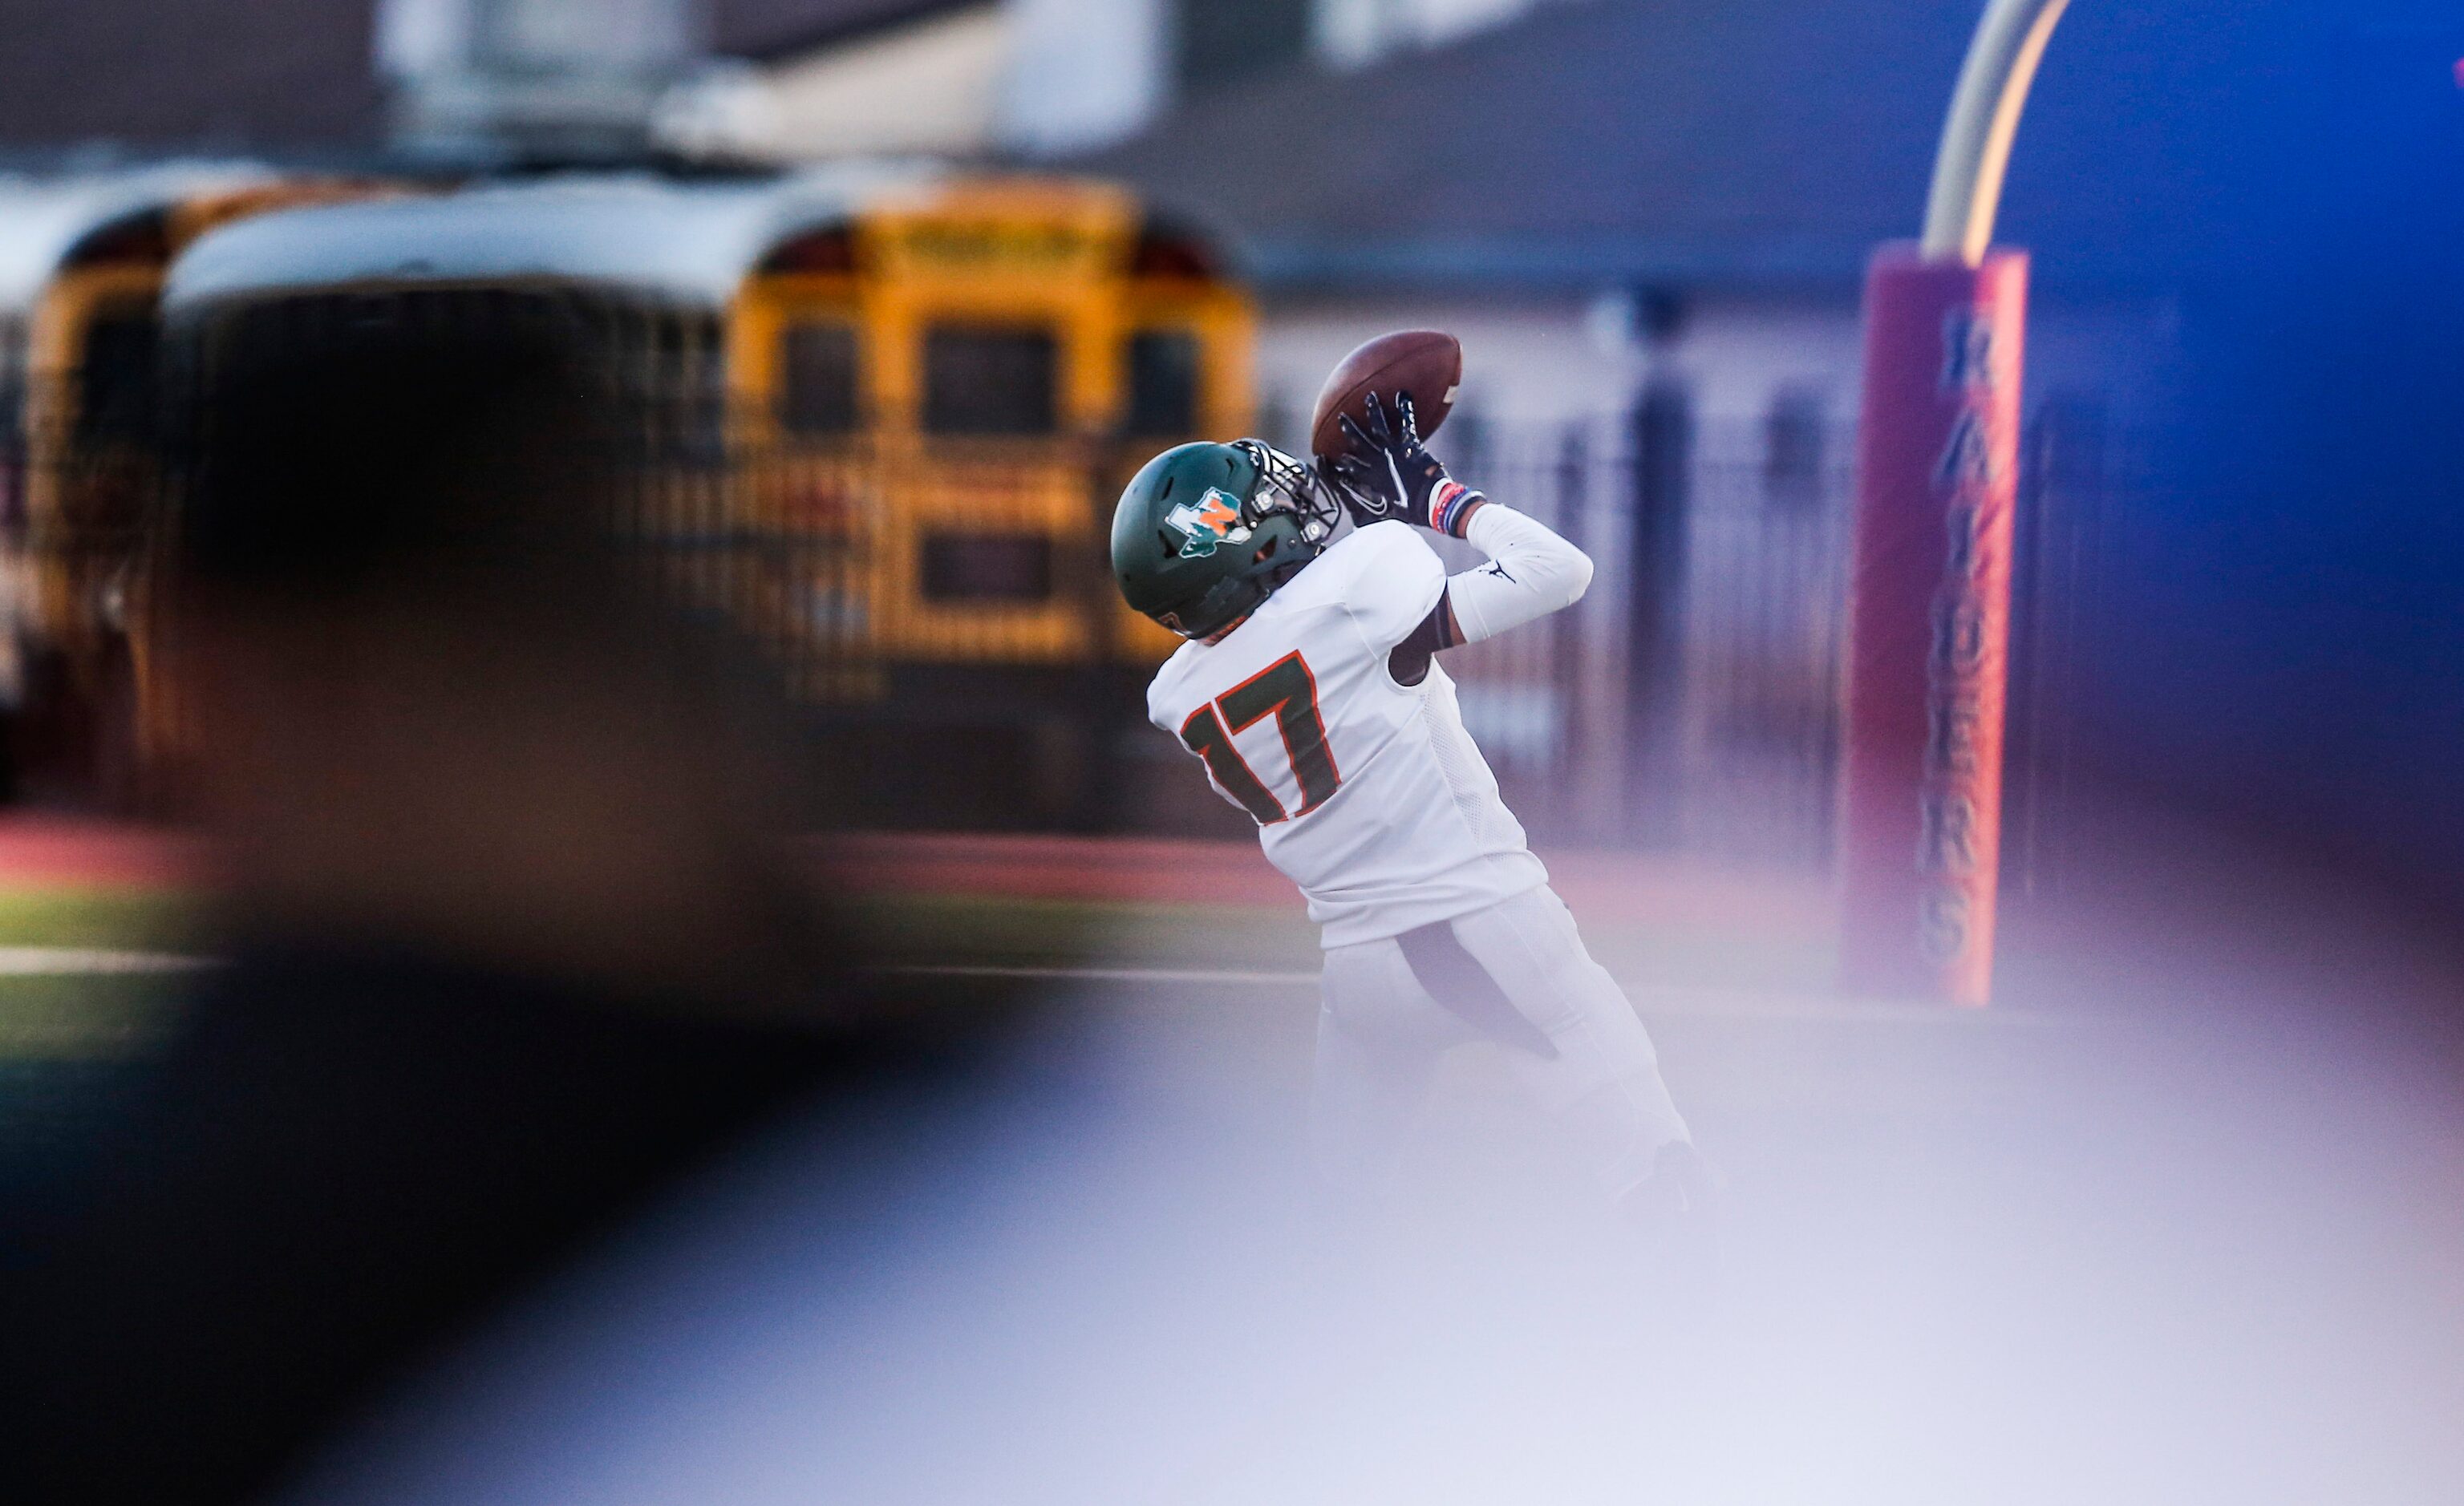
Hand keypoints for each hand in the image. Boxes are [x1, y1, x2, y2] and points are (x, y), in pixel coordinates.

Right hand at [1325, 393, 1481, 534]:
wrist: (1429, 505)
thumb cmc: (1407, 513)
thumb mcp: (1382, 517)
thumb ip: (1369, 518)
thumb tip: (1358, 529)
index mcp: (1369, 477)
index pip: (1347, 468)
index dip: (1335, 464)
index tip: (1326, 457)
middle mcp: (1377, 460)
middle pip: (1358, 441)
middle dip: (1350, 429)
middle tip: (1342, 418)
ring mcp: (1392, 450)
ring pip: (1378, 425)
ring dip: (1373, 410)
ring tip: (1370, 397)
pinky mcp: (1409, 444)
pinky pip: (1406, 421)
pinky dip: (1405, 407)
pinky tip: (1404, 394)